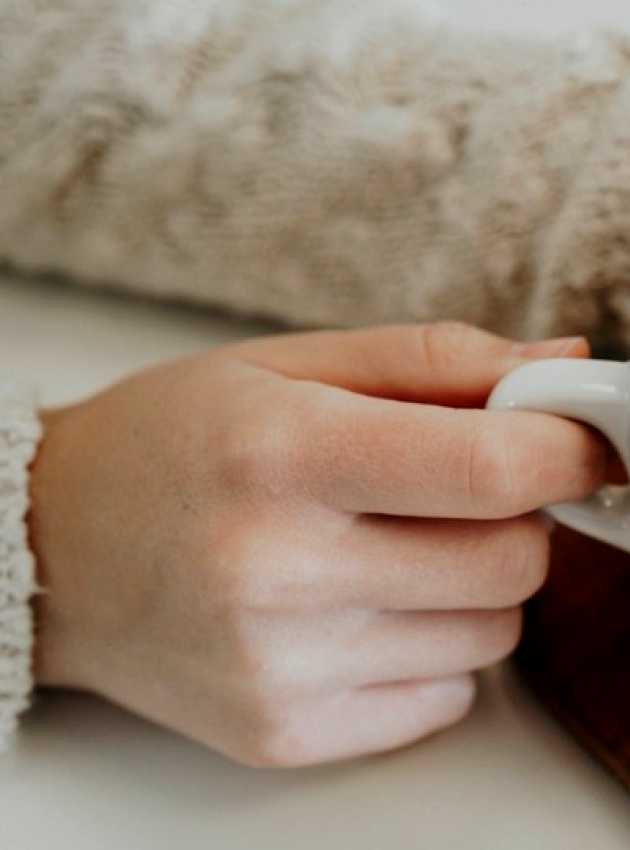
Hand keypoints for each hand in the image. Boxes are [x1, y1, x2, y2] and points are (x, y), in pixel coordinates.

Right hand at [29, 323, 605, 766]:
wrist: (60, 550)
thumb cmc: (168, 442)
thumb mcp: (283, 367)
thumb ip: (430, 361)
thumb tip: (561, 364)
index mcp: (280, 454)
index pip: (489, 467)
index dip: (566, 449)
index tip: (579, 439)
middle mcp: (275, 570)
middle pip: (511, 563)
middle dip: (515, 517)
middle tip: (458, 488)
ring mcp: (279, 666)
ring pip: (489, 636)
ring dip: (470, 583)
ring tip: (387, 546)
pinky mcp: (282, 730)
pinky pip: (440, 698)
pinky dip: (429, 647)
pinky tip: (359, 608)